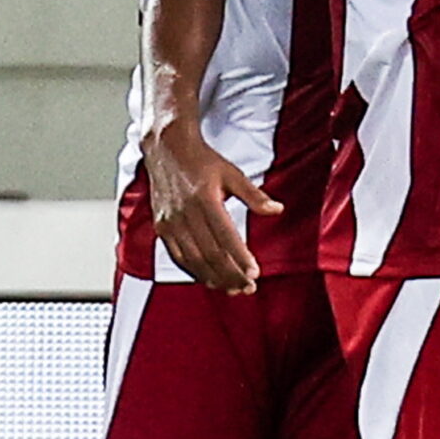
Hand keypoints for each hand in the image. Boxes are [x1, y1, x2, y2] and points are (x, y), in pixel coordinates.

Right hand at [141, 119, 283, 292]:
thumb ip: (254, 195)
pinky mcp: (162, 228)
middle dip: (230, 275)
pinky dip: (194, 272)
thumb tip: (277, 209)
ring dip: (213, 278)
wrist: (167, 149)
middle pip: (209, 254)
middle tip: (248, 288)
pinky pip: (177, 257)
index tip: (254, 274)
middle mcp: (185, 214)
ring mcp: (170, 222)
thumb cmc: (202, 161)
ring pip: (193, 260)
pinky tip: (209, 280)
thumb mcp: (233, 173)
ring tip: (232, 289)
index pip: (225, 237)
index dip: (240, 258)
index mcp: (204, 199)